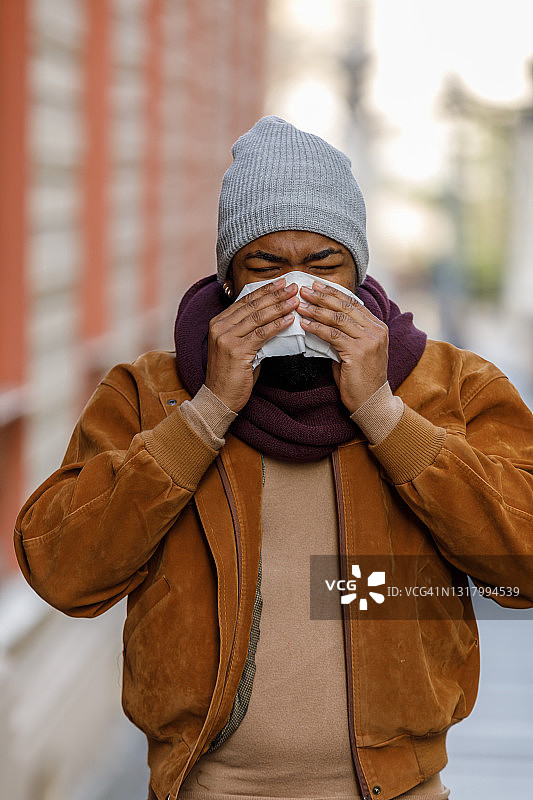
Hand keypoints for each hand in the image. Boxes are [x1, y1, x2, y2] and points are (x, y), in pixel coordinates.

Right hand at [204, 278, 298, 411]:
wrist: (219, 398)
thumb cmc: (232, 375)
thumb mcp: (239, 347)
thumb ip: (251, 332)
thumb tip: (275, 320)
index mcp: (219, 322)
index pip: (245, 300)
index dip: (265, 290)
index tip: (281, 283)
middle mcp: (220, 326)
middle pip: (252, 305)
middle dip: (275, 294)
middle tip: (293, 286)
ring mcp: (226, 338)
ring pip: (258, 317)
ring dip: (279, 307)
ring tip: (295, 300)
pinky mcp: (236, 351)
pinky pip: (261, 334)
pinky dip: (277, 325)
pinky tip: (289, 320)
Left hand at [298, 281, 388, 411]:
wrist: (371, 402)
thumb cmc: (359, 378)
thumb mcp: (354, 351)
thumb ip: (343, 335)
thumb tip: (320, 321)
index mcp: (378, 327)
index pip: (353, 303)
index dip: (333, 293)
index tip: (316, 286)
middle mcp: (377, 331)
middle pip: (345, 307)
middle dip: (322, 296)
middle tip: (304, 290)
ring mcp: (369, 341)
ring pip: (338, 319)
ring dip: (316, 310)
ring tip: (300, 305)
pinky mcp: (359, 352)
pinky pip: (333, 335)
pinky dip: (316, 328)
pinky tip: (304, 324)